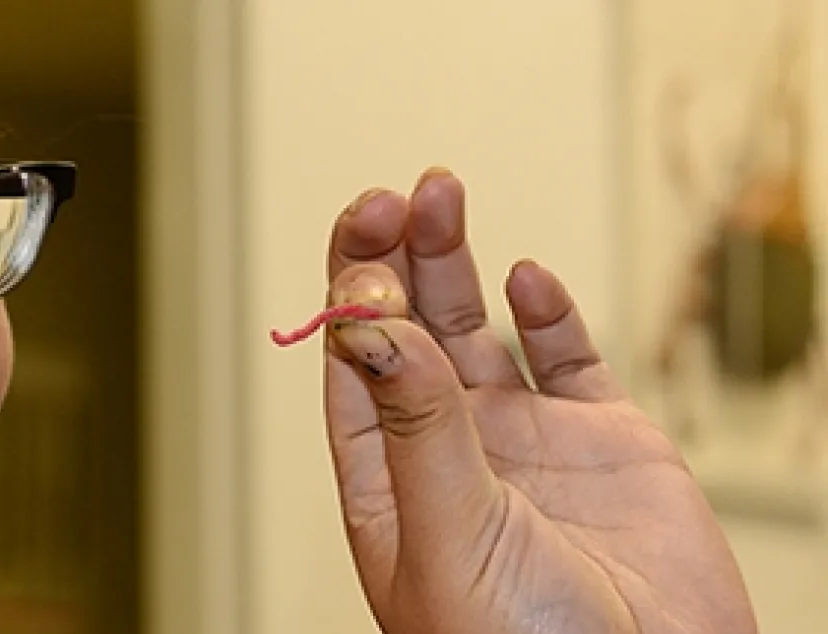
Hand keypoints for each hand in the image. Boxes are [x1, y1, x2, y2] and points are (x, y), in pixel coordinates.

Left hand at [320, 167, 756, 632]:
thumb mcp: (451, 533)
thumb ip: (419, 428)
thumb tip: (368, 326)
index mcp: (389, 486)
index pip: (352, 368)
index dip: (350, 294)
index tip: (358, 232)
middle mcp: (451, 455)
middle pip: (407, 334)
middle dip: (395, 259)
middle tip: (393, 195)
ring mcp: (528, 446)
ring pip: (475, 332)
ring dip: (455, 264)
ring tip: (439, 193)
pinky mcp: (606, 445)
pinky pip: (567, 360)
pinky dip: (547, 314)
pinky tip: (524, 276)